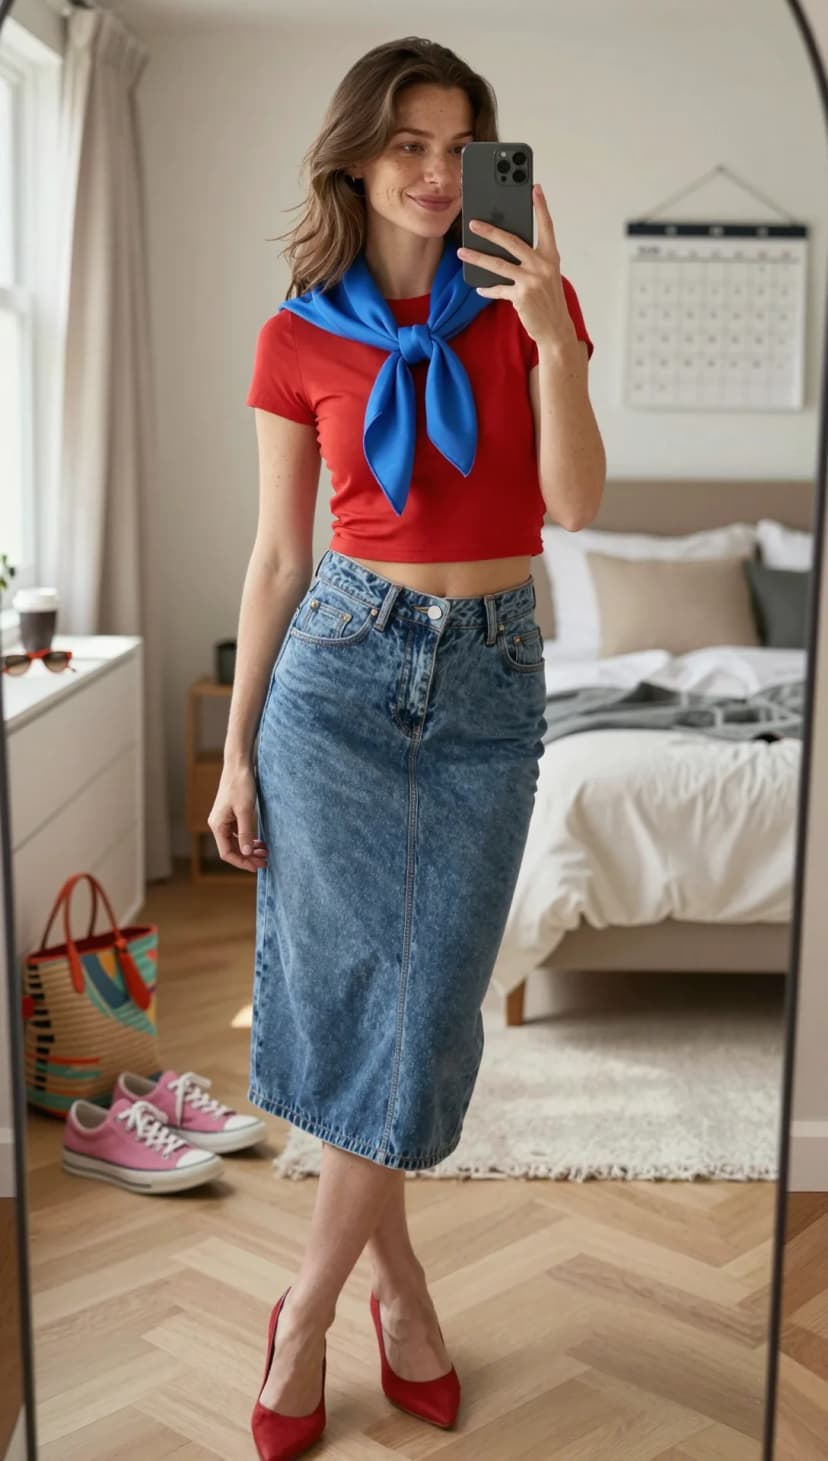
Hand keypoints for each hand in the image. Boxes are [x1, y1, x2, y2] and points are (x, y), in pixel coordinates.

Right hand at [207, 763, 267, 871]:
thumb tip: (246, 853)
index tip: (257, 866)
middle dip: (248, 857)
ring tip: (264, 852)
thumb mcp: (245, 811)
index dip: (242, 862)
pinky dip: (248, 839)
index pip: (227, 853)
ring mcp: (224, 820)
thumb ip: (246, 833)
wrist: (239, 765)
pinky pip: (238, 833)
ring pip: (236, 842)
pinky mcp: (230, 815)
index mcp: (218, 825)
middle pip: (231, 849)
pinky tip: (259, 842)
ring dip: (249, 849)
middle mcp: (218, 824)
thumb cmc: (241, 785)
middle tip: (265, 861)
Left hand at [457, 183, 577, 351]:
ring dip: (477, 257)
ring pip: (499, 264)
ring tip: (462, 251)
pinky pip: (499, 289)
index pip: (546, 226)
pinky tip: (479, 288)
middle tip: (473, 223)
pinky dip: (488, 289)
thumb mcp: (546, 275)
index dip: (541, 206)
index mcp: (551, 257)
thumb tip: (505, 248)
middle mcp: (543, 265)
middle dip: (490, 230)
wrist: (555, 329)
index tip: (535, 187)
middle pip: (512, 241)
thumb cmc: (548, 300)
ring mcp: (532, 280)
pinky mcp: (522, 296)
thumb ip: (532, 260)